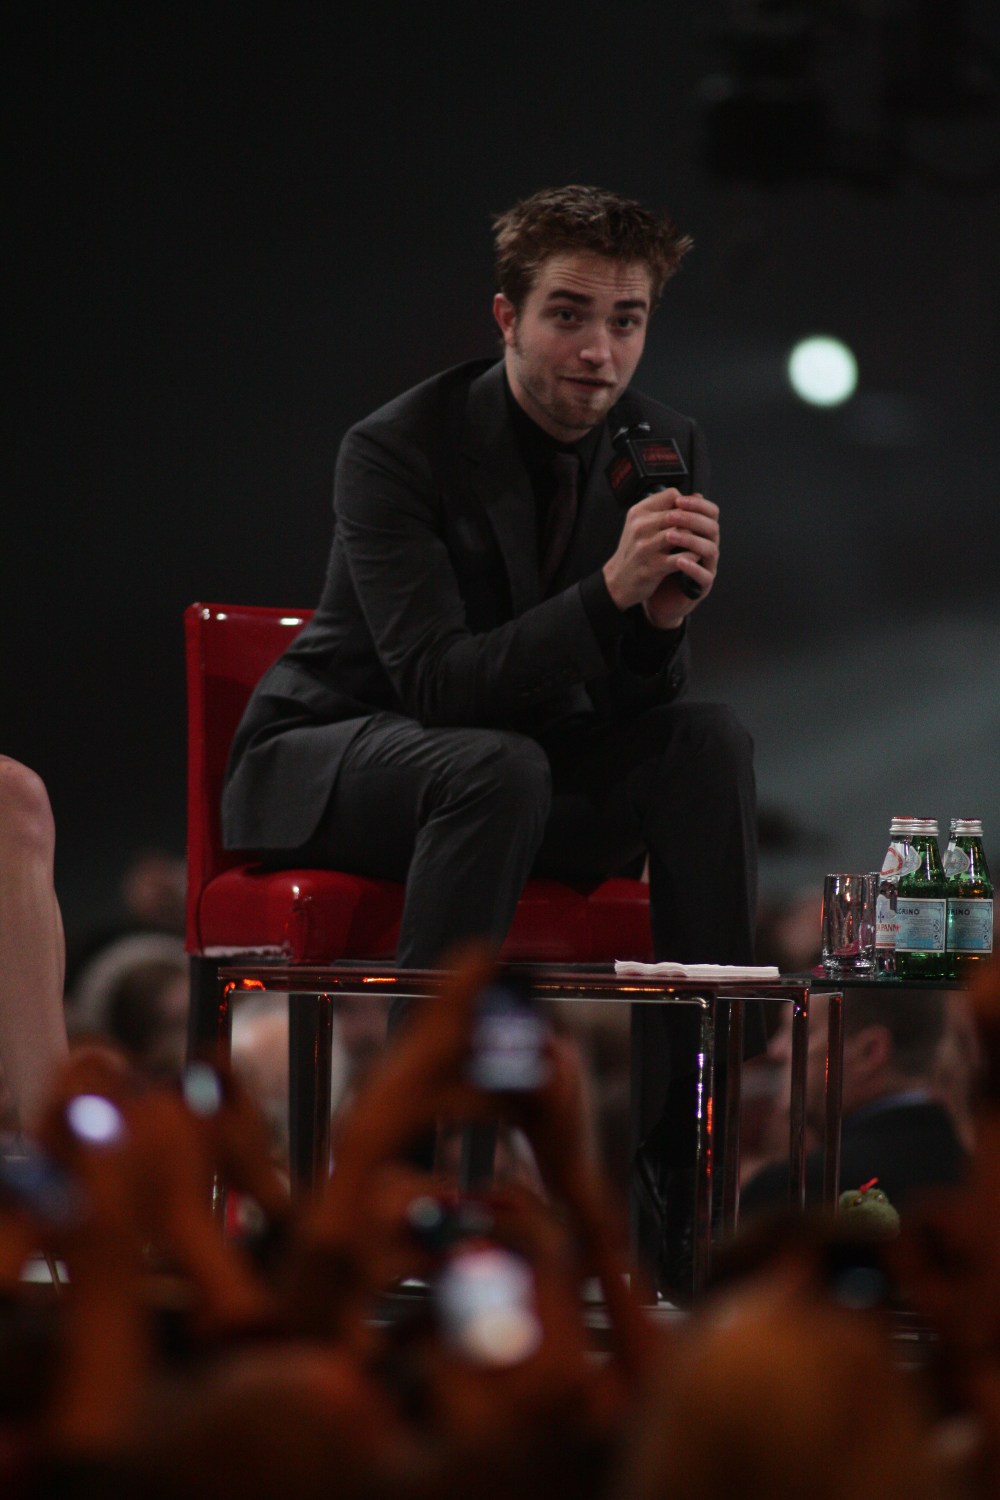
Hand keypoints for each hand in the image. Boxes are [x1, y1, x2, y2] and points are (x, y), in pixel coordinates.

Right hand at [603, 490, 718, 628]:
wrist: (618, 581)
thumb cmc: (635, 551)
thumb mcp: (642, 524)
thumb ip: (666, 509)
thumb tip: (697, 497)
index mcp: (638, 512)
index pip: (672, 495)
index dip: (687, 503)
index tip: (691, 514)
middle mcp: (640, 527)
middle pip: (679, 513)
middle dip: (695, 521)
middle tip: (703, 529)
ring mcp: (645, 547)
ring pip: (682, 534)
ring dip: (695, 539)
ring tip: (700, 542)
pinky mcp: (652, 567)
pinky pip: (681, 558)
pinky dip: (692, 557)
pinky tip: (694, 557)